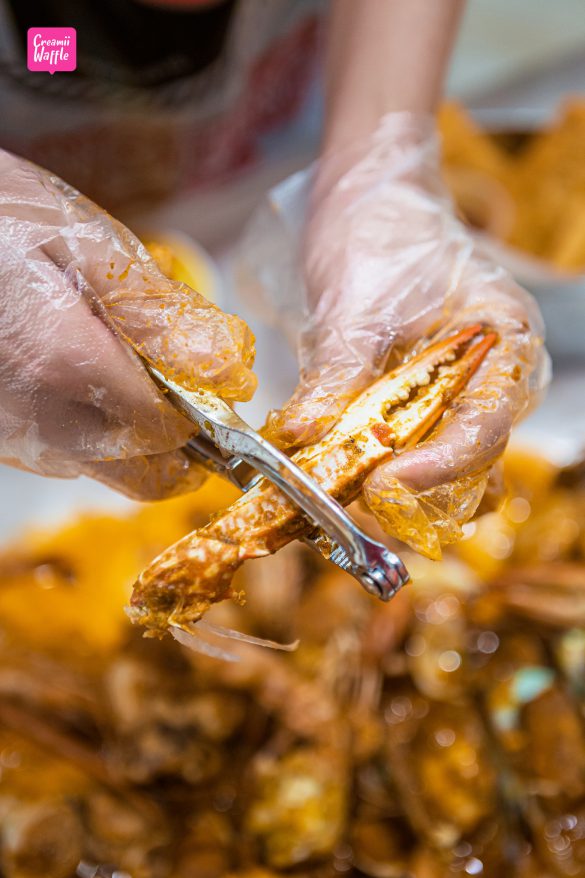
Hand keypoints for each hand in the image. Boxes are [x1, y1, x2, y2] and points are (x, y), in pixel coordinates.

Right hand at [0, 150, 255, 498]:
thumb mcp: (86, 244)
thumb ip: (160, 315)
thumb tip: (227, 371)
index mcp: (68, 364)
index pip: (171, 433)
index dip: (208, 420)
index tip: (216, 393)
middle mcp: (37, 419)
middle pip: (143, 478)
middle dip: (179, 447)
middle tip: (183, 394)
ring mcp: (10, 436)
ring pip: (104, 468)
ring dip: (133, 435)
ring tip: (121, 364)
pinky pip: (62, 454)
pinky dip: (89, 428)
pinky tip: (76, 371)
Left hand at [265, 114, 548, 556]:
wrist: (372, 199)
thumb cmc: (380, 231)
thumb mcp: (355, 303)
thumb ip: (335, 374)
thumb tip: (302, 437)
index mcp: (503, 341)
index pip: (486, 425)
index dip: (439, 467)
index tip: (382, 484)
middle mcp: (496, 378)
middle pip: (475, 463)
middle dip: (419, 493)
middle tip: (356, 496)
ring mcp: (464, 394)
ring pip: (449, 471)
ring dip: (401, 491)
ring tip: (343, 488)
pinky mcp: (429, 404)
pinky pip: (418, 452)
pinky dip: (383, 468)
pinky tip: (341, 468)